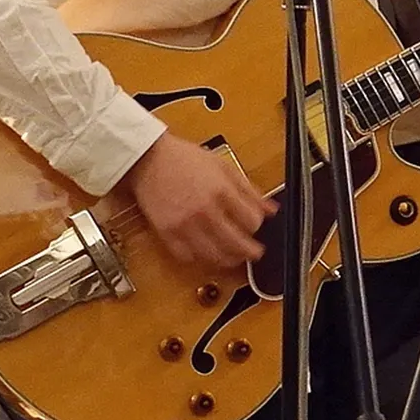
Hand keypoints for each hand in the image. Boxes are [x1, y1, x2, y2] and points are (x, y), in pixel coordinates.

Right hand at [122, 132, 273, 268]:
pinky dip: (200, 259)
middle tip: (255, 253)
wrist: (149, 160)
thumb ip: (249, 190)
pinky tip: (206, 253)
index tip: (256, 226)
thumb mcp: (224, 167)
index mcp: (221, 192)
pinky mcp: (167, 233)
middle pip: (236, 243)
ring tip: (234, 257)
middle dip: (251, 252)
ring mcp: (185, 225)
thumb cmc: (185, 160)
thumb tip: (271, 208)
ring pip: (214, 255)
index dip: (257, 226)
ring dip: (228, 260)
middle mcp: (205, 211)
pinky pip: (187, 256)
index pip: (251, 221)